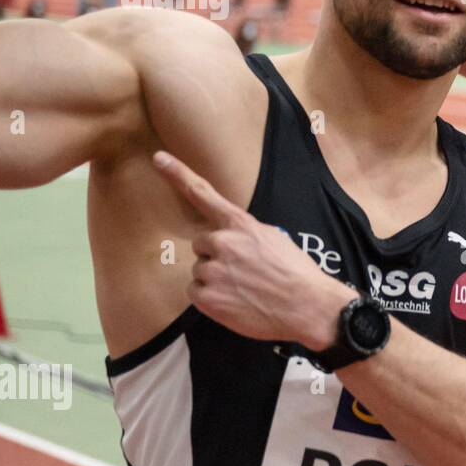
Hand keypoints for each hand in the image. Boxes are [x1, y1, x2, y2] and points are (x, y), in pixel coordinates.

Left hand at [153, 150, 349, 349]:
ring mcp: (212, 270)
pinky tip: (234, 302)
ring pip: (199, 271)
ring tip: (243, 290)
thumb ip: (247, 233)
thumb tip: (234, 238)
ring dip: (215, 280)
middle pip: (202, 245)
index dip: (178, 174)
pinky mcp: (206, 297)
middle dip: (215, 256)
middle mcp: (223, 243)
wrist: (306, 305)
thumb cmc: (296, 274)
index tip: (159, 159)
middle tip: (242, 271)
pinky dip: (211, 299)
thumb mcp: (276, 239)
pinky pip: (196, 293)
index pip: (203, 194)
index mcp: (240, 225)